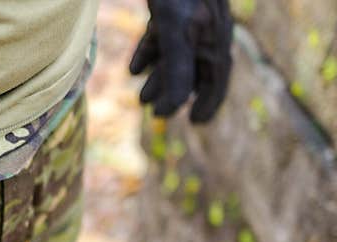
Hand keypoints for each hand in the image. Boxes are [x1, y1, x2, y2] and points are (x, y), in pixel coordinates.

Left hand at [129, 0, 233, 122]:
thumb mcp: (178, 32)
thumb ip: (177, 69)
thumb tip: (173, 107)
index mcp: (215, 38)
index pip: (216, 77)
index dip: (209, 101)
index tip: (197, 122)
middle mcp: (205, 29)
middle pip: (194, 70)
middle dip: (176, 94)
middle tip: (158, 114)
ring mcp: (187, 18)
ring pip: (175, 56)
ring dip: (158, 80)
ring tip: (142, 99)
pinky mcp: (168, 7)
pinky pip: (160, 37)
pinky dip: (148, 55)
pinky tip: (134, 70)